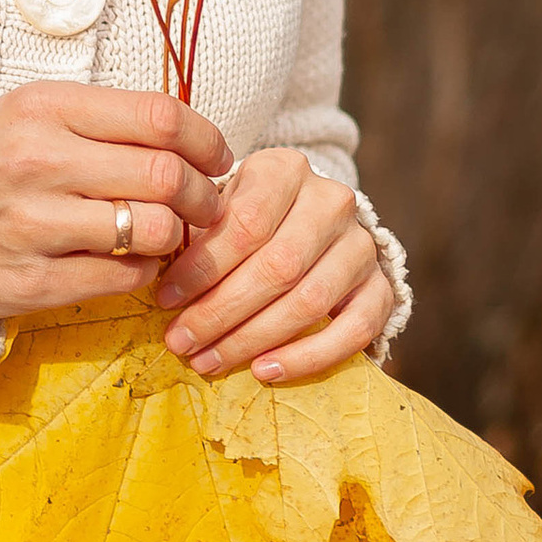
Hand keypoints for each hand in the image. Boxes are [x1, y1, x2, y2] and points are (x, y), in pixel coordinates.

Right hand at [0, 85, 232, 325]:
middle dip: (205, 195)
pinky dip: (143, 270)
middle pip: (168, 176)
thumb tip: (183, 134)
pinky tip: (132, 260)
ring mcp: (34, 225)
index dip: (206, 138)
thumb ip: (98, 119)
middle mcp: (39, 161)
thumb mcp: (25, 115)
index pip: (159, 116)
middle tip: (207, 204)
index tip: (217, 156)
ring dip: (177, 236)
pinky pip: (123, 276)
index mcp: (44, 108)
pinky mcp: (32, 283)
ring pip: (154, 230)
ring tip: (167, 234)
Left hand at [153, 147, 393, 384]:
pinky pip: (353, 330)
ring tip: (209, 361)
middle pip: (276, 267)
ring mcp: (362, 245)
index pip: (245, 224)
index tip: (165, 300)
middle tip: (181, 343)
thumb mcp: (221, 207)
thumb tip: (160, 286)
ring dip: (252, 339)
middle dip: (220, 312)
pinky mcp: (381, 287)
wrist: (312, 224)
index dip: (202, 269)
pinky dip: (307, 357)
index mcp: (286, 169)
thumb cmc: (249, 218)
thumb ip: (196, 233)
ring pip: (309, 301)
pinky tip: (264, 372)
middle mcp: (332, 201)